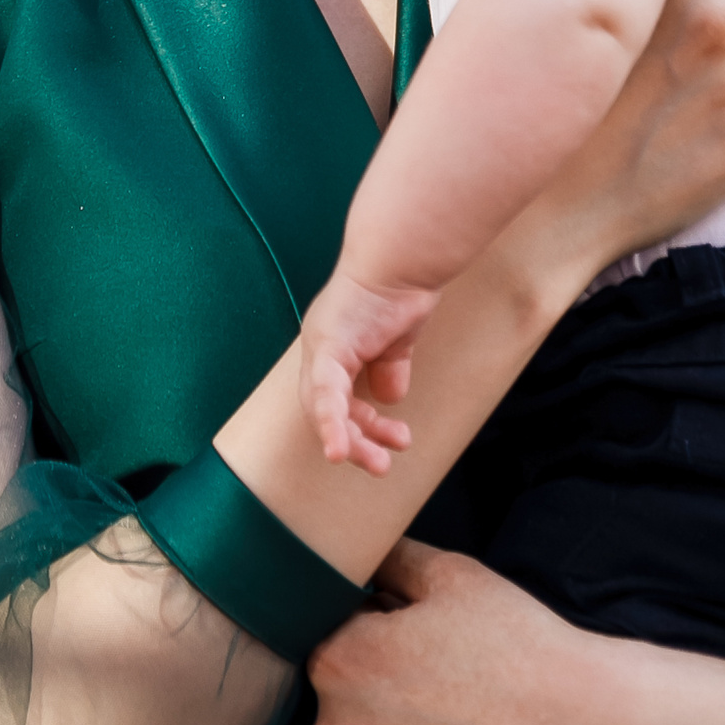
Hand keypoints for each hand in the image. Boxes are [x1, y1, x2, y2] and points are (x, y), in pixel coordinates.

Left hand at [300, 272, 434, 474]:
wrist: (404, 258)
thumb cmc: (402, 288)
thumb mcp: (397, 339)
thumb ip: (390, 366)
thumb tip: (391, 397)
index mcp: (334, 346)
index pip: (336, 398)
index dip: (358, 424)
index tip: (386, 442)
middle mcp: (319, 346)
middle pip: (325, 408)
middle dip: (356, 440)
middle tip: (383, 466)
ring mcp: (319, 344)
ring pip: (323, 407)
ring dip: (352, 440)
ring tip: (381, 464)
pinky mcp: (327, 343)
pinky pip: (324, 392)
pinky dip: (330, 423)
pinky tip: (339, 451)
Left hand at [310, 542, 649, 724]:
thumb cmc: (527, 652)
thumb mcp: (456, 577)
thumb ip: (388, 558)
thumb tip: (352, 553)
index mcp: (339, 663)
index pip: (336, 652)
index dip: (385, 651)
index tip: (432, 661)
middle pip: (343, 719)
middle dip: (383, 710)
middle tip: (453, 707)